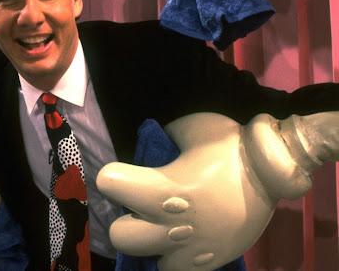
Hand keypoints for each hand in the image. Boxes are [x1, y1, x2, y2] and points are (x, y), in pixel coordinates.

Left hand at [96, 111, 332, 270]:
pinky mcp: (208, 261)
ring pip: (147, 260)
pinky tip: (180, 241)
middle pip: (119, 236)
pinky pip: (176, 270)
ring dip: (149, 243)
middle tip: (139, 207)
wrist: (275, 171)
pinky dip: (173, 258)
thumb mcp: (189, 128)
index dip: (113, 176)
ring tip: (161, 228)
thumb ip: (161, 141)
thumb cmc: (228, 145)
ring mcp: (191, 248)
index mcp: (163, 189)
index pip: (109, 184)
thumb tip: (149, 150)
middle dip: (124, 218)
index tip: (123, 174)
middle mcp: (171, 224)